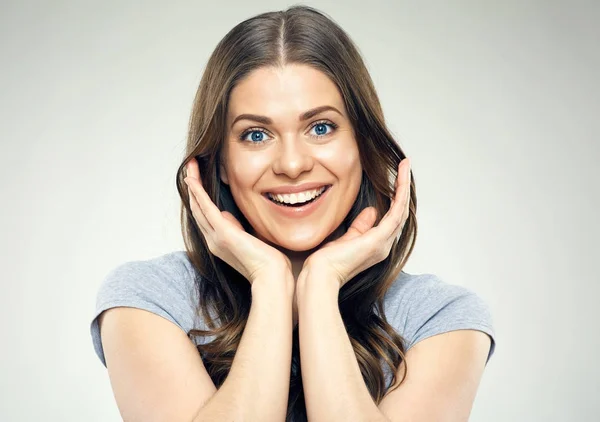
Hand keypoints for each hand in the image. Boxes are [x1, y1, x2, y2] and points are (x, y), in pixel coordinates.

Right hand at [183, 158, 291, 284]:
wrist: (271, 276)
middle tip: (190, 169)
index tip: (197, 181)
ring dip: (192, 186)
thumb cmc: (267, 261)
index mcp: (219, 242)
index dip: (199, 198)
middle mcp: (213, 240)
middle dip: (192, 188)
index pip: (205, 216)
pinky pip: (206, 209)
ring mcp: (216, 237)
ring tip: (189, 168)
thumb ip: (237, 228)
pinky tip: (192, 181)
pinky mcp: (223, 233)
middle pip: (197, 209)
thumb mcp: (249, 239)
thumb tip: (227, 214)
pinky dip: (198, 193)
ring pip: (198, 207)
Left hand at [299, 158, 411, 289]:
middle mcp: (384, 245)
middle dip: (403, 188)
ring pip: (401, 210)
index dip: (395, 198)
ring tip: (404, 165)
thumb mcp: (346, 238)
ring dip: (404, 186)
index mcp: (376, 245)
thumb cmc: (327, 261)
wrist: (320, 275)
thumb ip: (360, 226)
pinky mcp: (378, 240)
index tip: (394, 178)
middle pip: (401, 212)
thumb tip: (372, 211)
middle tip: (404, 166)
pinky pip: (396, 213)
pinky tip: (399, 179)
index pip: (392, 217)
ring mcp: (383, 244)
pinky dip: (399, 194)